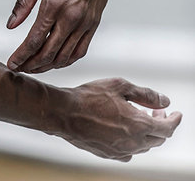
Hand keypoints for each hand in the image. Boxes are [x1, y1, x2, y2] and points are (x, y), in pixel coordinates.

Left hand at [7, 0, 118, 72]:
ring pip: (64, 56)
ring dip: (47, 66)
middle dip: (31, 65)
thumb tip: (10, 26)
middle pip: (48, 53)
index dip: (21, 56)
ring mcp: (85, 23)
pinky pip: (80, 51)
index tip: (11, 64)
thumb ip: (23, 3)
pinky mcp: (94, 25)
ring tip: (34, 67)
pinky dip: (66, 61)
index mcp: (54, 5)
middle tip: (19, 69)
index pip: (34, 40)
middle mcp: (71, 17)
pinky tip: (55, 62)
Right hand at [51, 78, 181, 160]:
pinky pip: (129, 152)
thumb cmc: (89, 96)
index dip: (174, 120)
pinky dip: (134, 142)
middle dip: (161, 124)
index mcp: (138, 125)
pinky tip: (125, 130)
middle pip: (157, 139)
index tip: (176, 114)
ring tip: (140, 117)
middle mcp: (132, 142)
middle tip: (156, 111)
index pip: (167, 128)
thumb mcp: (120, 86)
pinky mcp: (109, 155)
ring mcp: (120, 151)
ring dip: (147, 133)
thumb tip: (164, 101)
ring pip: (144, 147)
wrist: (65, 113)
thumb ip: (145, 94)